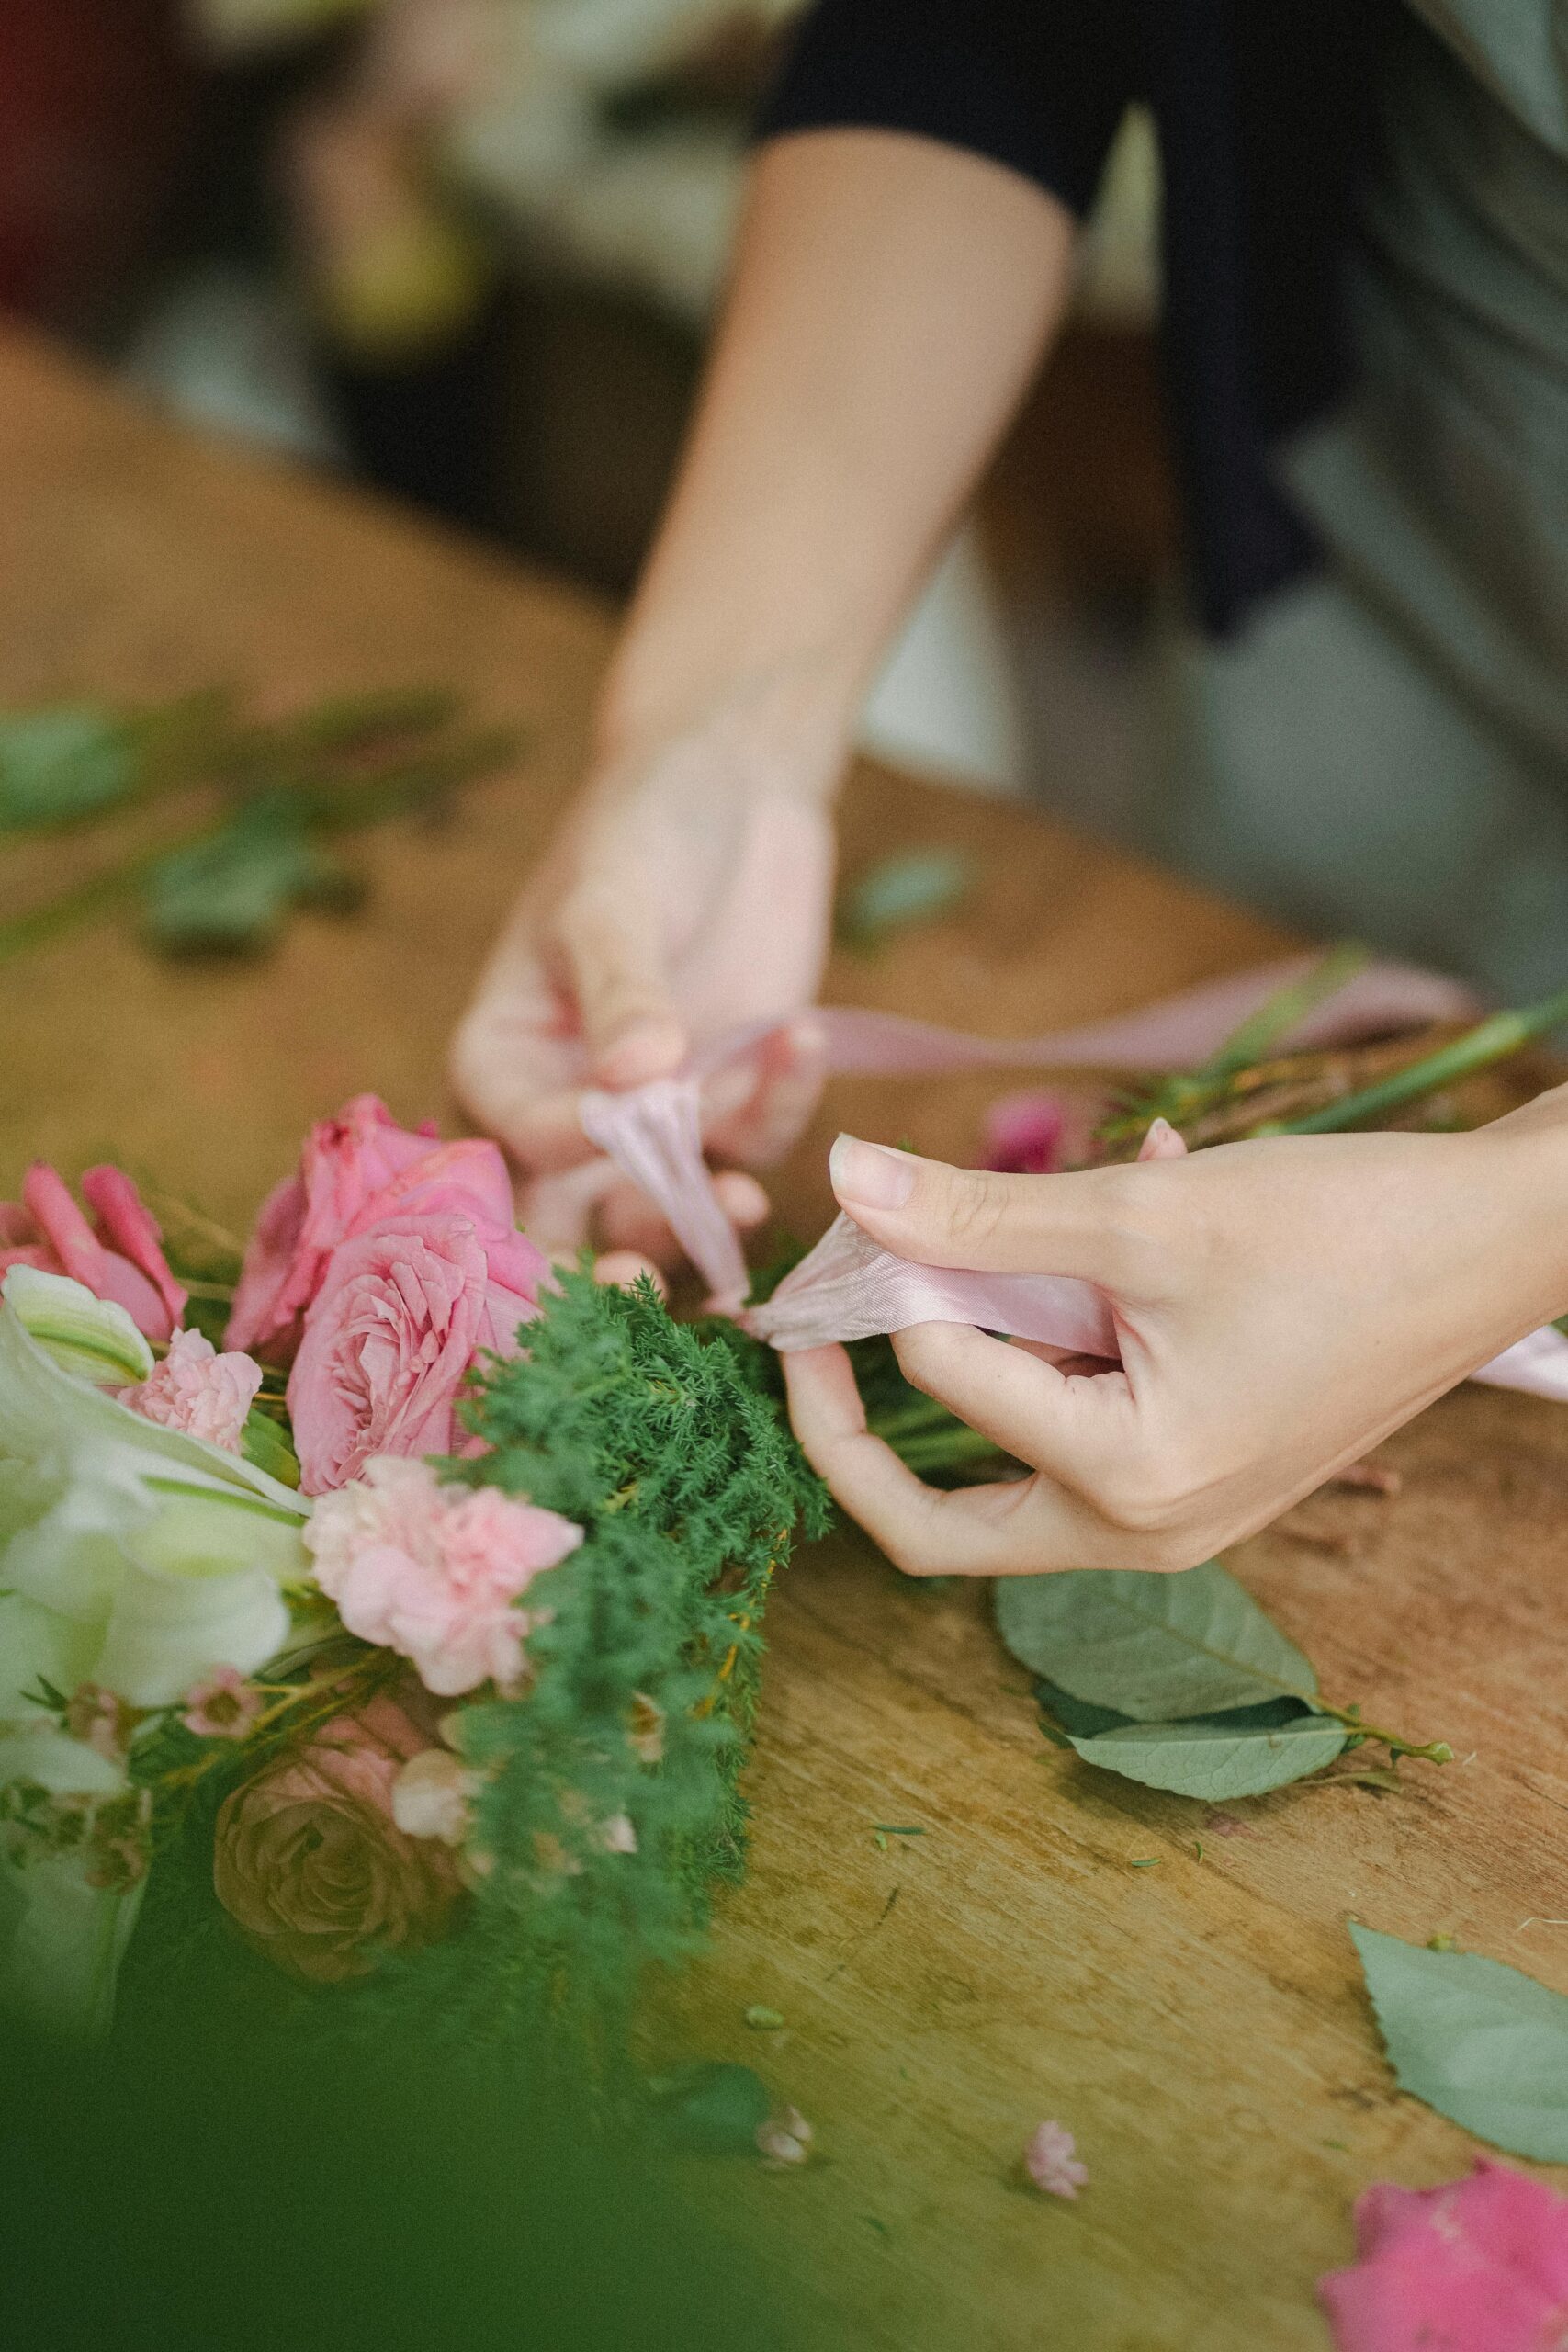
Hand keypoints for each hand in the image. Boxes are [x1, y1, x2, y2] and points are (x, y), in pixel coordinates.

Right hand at [450, 736, 834, 1273]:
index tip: (618, 1126)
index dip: (562, 1149)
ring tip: (745, 1199)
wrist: (735, 789)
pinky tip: (801, 1039)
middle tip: (648, 1287)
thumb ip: (621, 989)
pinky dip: (780, 1112)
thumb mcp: (614, 897)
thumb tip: (632, 1079)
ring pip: (669, 1211)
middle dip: (612, 1259)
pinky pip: (754, 1145)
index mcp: (503, 1063)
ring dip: (703, 1220)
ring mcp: (658, 1118)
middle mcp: (568, 1109)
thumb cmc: (642, 828)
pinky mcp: (734, 1105)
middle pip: (576, 1218)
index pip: (515, 1140)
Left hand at [783, 1106, 1567, 1575]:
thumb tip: (846, 1179)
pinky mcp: (1196, 1474)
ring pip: (1005, 1474)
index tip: (874, 1207)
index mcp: (1127, 1484)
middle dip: (855, 1429)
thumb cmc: (1343, 1229)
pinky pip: (1081, 1427)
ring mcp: (1174, 1515)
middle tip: (813, 1334)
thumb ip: (979, 1212)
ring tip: (964, 1250)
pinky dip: (1056, 1343)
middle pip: (935, 1526)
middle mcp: (1143, 1531)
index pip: (944, 1388)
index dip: (890, 1286)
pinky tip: (1099, 1221)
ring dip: (968, 1364)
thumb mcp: (1143, 1213)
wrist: (1499, 1241)